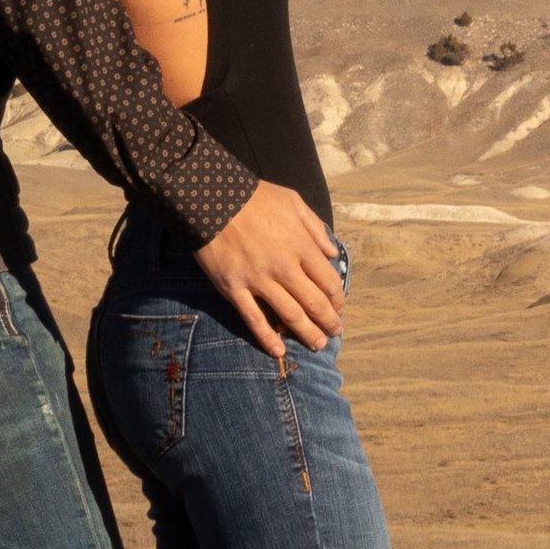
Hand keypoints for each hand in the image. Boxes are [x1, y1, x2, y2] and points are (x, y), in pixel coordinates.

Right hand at [193, 180, 346, 356]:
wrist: (210, 198)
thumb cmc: (254, 198)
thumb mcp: (293, 202)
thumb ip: (315, 228)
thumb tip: (332, 252)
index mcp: (300, 245)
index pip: (327, 280)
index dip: (337, 298)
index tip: (339, 308)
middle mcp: (283, 267)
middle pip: (313, 302)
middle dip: (328, 321)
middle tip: (334, 332)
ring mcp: (258, 280)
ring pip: (289, 315)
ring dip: (306, 333)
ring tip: (317, 344)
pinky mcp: (233, 289)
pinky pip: (253, 319)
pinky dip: (267, 337)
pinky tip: (278, 351)